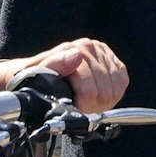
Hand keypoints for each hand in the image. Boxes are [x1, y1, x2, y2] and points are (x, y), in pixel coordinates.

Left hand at [0, 38, 129, 114]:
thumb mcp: (33, 74)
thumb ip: (54, 65)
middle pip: (104, 90)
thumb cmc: (32, 76)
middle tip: (80, 106)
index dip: (82, 105)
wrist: (34, 72)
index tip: (74, 109)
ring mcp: (101, 52)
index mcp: (71, 49)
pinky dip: (114, 92)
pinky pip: (123, 80)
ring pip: (116, 87)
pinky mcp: (111, 59)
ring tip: (88, 101)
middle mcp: (89, 47)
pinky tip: (99, 93)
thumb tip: (77, 56)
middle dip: (92, 104)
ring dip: (103, 100)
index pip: (89, 89)